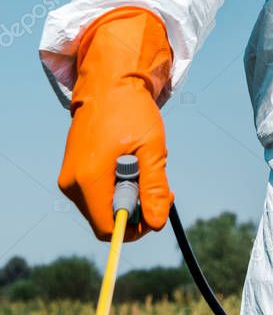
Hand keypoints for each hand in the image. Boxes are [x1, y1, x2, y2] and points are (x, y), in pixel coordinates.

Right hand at [57, 8, 172, 240]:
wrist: (108, 85)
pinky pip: (97, 197)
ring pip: (102, 210)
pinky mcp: (72, 173)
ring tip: (148, 172)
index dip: (137, 227)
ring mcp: (69, 179)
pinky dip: (117, 191)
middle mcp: (72, 184)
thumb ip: (155, 188)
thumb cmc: (132, 112)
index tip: (159, 206)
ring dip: (129, 201)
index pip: (110, 228)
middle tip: (162, 189)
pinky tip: (133, 169)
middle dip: (137, 212)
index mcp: (89, 179)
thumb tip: (157, 224)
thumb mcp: (152, 149)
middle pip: (105, 221)